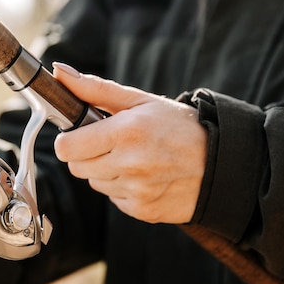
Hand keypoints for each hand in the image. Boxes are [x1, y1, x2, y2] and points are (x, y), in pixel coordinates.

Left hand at [52, 62, 207, 223]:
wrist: (223, 162)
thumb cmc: (179, 126)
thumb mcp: (139, 101)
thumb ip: (94, 89)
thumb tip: (59, 73)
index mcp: (126, 132)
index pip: (66, 147)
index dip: (68, 140)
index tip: (79, 135)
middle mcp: (130, 164)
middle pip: (77, 167)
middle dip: (86, 154)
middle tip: (111, 144)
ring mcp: (137, 191)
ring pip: (95, 183)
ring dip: (106, 171)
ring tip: (134, 158)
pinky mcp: (143, 211)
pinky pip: (114, 199)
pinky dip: (122, 188)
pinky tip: (144, 176)